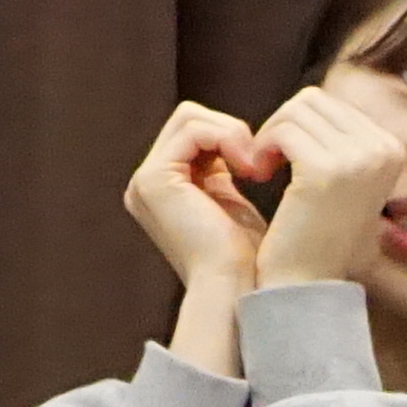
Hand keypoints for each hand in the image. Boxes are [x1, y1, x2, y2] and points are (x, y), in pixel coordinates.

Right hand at [123, 102, 271, 297]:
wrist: (237, 288)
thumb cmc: (245, 258)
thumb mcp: (232, 202)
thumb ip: (224, 167)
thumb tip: (241, 134)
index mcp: (162, 188)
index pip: (195, 131)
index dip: (232, 137)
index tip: (262, 163)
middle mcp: (146, 183)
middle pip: (189, 118)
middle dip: (230, 130)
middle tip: (259, 162)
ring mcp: (145, 181)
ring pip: (190, 117)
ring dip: (231, 133)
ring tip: (255, 167)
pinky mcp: (154, 180)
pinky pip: (193, 130)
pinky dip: (227, 138)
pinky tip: (248, 168)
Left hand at [241, 84, 406, 291]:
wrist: (307, 285)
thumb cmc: (319, 238)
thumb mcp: (347, 183)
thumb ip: (342, 142)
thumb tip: (314, 102)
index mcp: (391, 149)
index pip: (331, 104)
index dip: (298, 125)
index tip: (285, 159)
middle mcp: (382, 149)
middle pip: (312, 101)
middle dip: (282, 127)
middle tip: (268, 162)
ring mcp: (357, 159)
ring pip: (294, 112)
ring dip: (269, 137)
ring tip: (262, 170)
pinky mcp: (325, 170)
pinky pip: (283, 131)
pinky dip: (262, 148)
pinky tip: (258, 176)